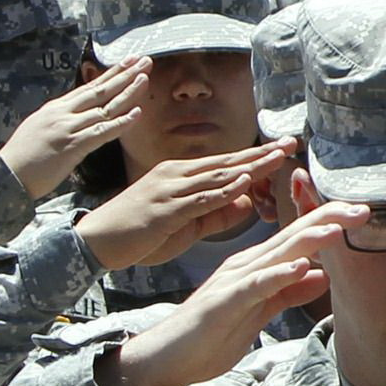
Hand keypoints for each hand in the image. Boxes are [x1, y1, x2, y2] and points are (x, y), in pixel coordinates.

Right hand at [3, 60, 156, 198]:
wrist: (5, 174)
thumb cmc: (23, 157)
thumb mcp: (40, 128)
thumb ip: (60, 119)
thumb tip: (76, 114)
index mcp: (55, 108)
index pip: (89, 87)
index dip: (111, 74)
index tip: (129, 61)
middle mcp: (62, 113)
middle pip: (99, 90)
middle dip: (124, 74)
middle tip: (145, 60)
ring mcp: (67, 128)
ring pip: (104, 108)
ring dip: (127, 93)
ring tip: (145, 79)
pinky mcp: (71, 146)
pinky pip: (101, 132)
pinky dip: (120, 123)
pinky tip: (136, 114)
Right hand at [76, 140, 299, 271]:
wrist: (95, 242)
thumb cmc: (138, 234)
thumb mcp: (185, 224)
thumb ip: (216, 214)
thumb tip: (247, 202)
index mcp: (181, 175)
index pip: (226, 164)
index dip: (256, 156)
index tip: (283, 148)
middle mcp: (176, 175)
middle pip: (226, 162)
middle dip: (260, 153)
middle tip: (291, 143)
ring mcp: (169, 190)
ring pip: (217, 175)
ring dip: (249, 166)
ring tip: (277, 156)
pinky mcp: (164, 209)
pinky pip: (198, 198)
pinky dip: (222, 190)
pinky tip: (242, 182)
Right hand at [100, 201, 359, 385]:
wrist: (166, 358)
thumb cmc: (211, 334)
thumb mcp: (261, 313)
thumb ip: (288, 293)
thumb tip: (322, 277)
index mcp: (258, 266)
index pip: (299, 238)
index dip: (329, 223)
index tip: (364, 213)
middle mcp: (247, 265)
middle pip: (293, 236)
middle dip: (328, 220)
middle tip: (364, 208)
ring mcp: (234, 281)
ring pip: (277, 254)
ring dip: (308, 239)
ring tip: (338, 226)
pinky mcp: (224, 302)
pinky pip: (255, 286)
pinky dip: (278, 274)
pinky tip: (301, 266)